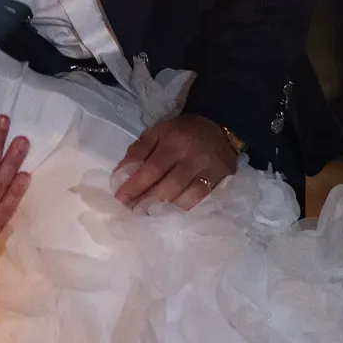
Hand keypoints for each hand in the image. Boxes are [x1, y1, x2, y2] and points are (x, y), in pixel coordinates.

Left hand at [114, 113, 239, 209]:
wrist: (219, 126)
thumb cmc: (182, 132)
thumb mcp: (158, 132)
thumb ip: (139, 151)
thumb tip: (122, 174)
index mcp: (174, 140)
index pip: (153, 167)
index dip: (136, 185)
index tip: (121, 198)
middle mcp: (193, 155)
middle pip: (169, 184)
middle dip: (148, 200)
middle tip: (132, 211)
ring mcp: (210, 169)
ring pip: (187, 195)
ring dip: (166, 209)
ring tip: (148, 216)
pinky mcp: (221, 179)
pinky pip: (202, 199)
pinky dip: (185, 208)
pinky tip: (171, 215)